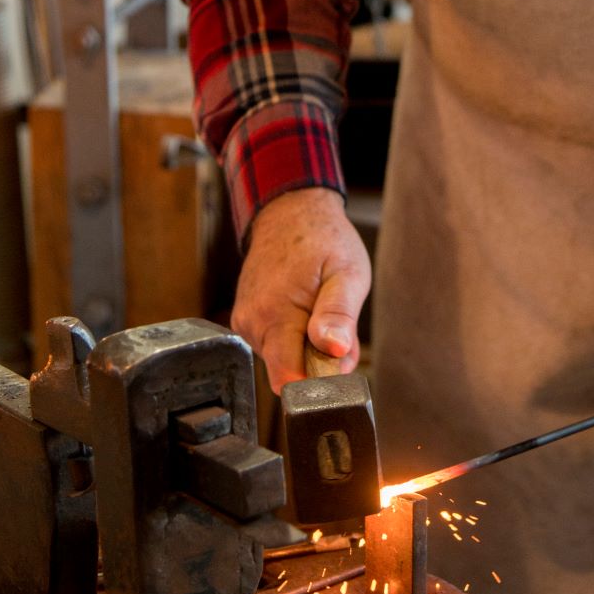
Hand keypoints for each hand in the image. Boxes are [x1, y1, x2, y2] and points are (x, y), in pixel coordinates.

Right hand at [230, 188, 371, 393]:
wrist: (290, 213)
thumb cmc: (323, 239)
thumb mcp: (348, 273)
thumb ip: (340, 315)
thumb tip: (333, 351)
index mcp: (275, 314)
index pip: (289, 379)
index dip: (318, 379)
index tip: (336, 356)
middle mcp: (252, 323)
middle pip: (289, 372)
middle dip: (318, 361)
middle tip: (335, 323)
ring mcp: (246, 322)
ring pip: (283, 360)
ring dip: (308, 347)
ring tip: (318, 309)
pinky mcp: (246, 320)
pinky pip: (275, 345)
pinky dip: (295, 336)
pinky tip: (304, 309)